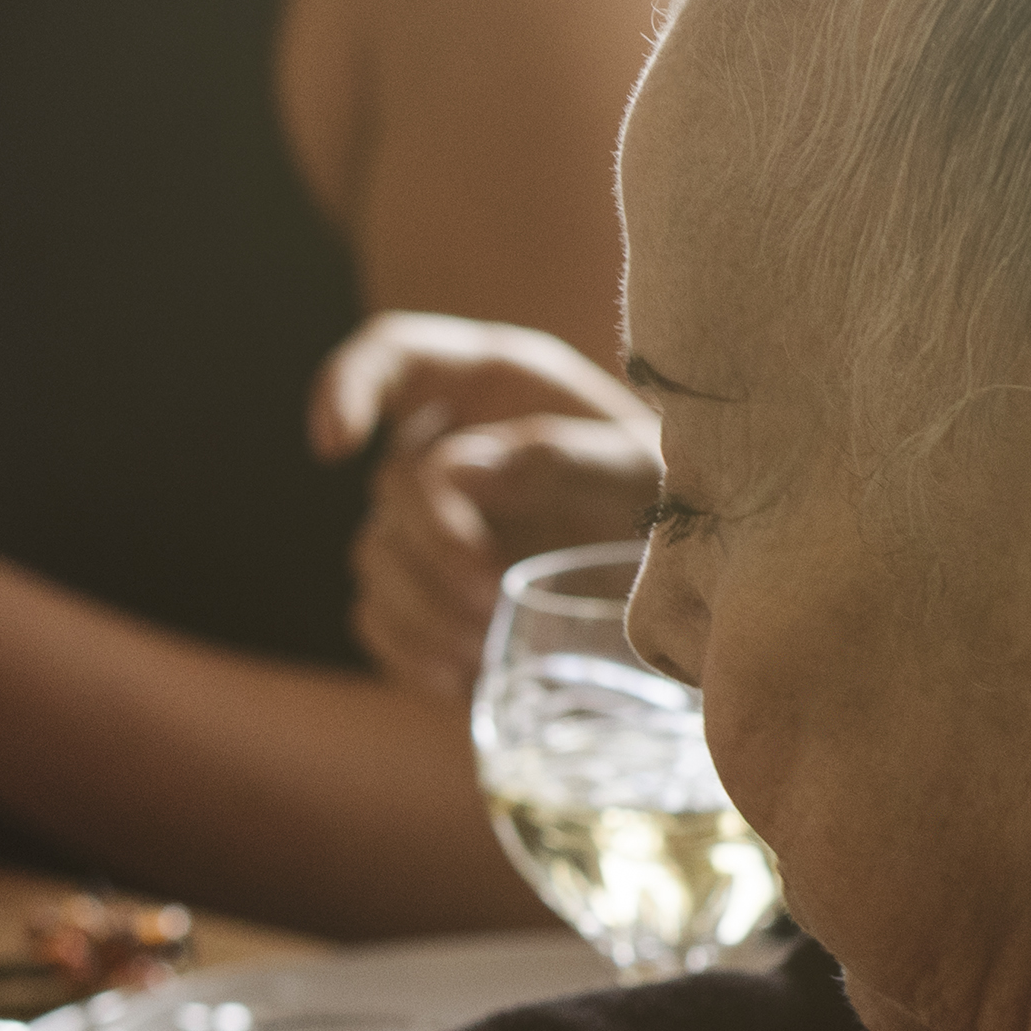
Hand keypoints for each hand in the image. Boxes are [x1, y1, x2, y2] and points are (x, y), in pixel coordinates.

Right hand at [307, 314, 659, 703]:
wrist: (695, 578)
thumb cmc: (678, 498)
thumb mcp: (642, 468)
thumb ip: (567, 456)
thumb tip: (463, 469)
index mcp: (493, 385)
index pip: (390, 357)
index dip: (345, 386)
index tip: (334, 447)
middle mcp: (446, 444)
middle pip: (390, 481)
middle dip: (430, 541)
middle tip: (486, 591)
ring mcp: (429, 521)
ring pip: (376, 557)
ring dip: (421, 606)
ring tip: (485, 644)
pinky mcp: (429, 590)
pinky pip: (380, 618)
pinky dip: (412, 650)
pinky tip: (463, 673)